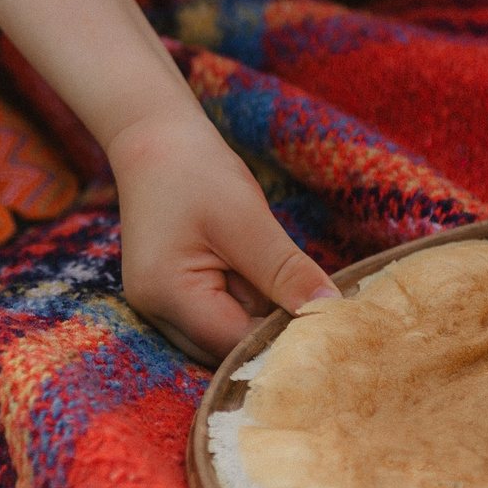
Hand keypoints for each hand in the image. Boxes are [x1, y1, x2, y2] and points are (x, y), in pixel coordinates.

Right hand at [106, 108, 338, 362]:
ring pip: (225, 336)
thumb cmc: (196, 171)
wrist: (154, 138)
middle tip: (316, 303)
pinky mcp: (171, 296)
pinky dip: (246, 302)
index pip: (235, 344)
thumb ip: (287, 272)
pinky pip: (218, 316)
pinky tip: (262, 276)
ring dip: (259, 315)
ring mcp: (160, 306)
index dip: (283, 339)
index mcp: (167, 295)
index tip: (328, 325)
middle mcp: (156, 312)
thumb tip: (332, 311)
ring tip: (282, 278)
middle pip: (228, 349)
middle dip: (271, 329)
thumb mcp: (247, 220)